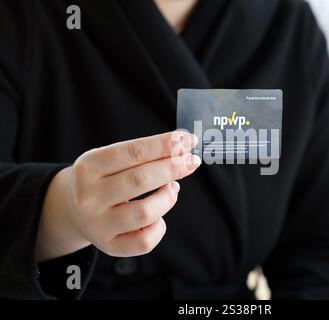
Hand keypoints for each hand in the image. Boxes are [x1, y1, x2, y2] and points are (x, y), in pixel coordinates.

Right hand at [36, 131, 199, 261]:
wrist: (74, 209)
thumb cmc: (102, 179)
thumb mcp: (110, 160)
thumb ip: (141, 155)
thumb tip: (182, 152)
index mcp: (89, 167)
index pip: (133, 152)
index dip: (164, 145)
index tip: (188, 140)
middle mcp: (89, 196)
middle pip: (140, 180)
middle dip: (173, 168)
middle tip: (192, 161)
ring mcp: (99, 224)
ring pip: (145, 213)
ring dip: (168, 198)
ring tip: (172, 189)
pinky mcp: (110, 246)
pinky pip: (144, 241)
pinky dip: (159, 227)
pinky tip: (159, 217)